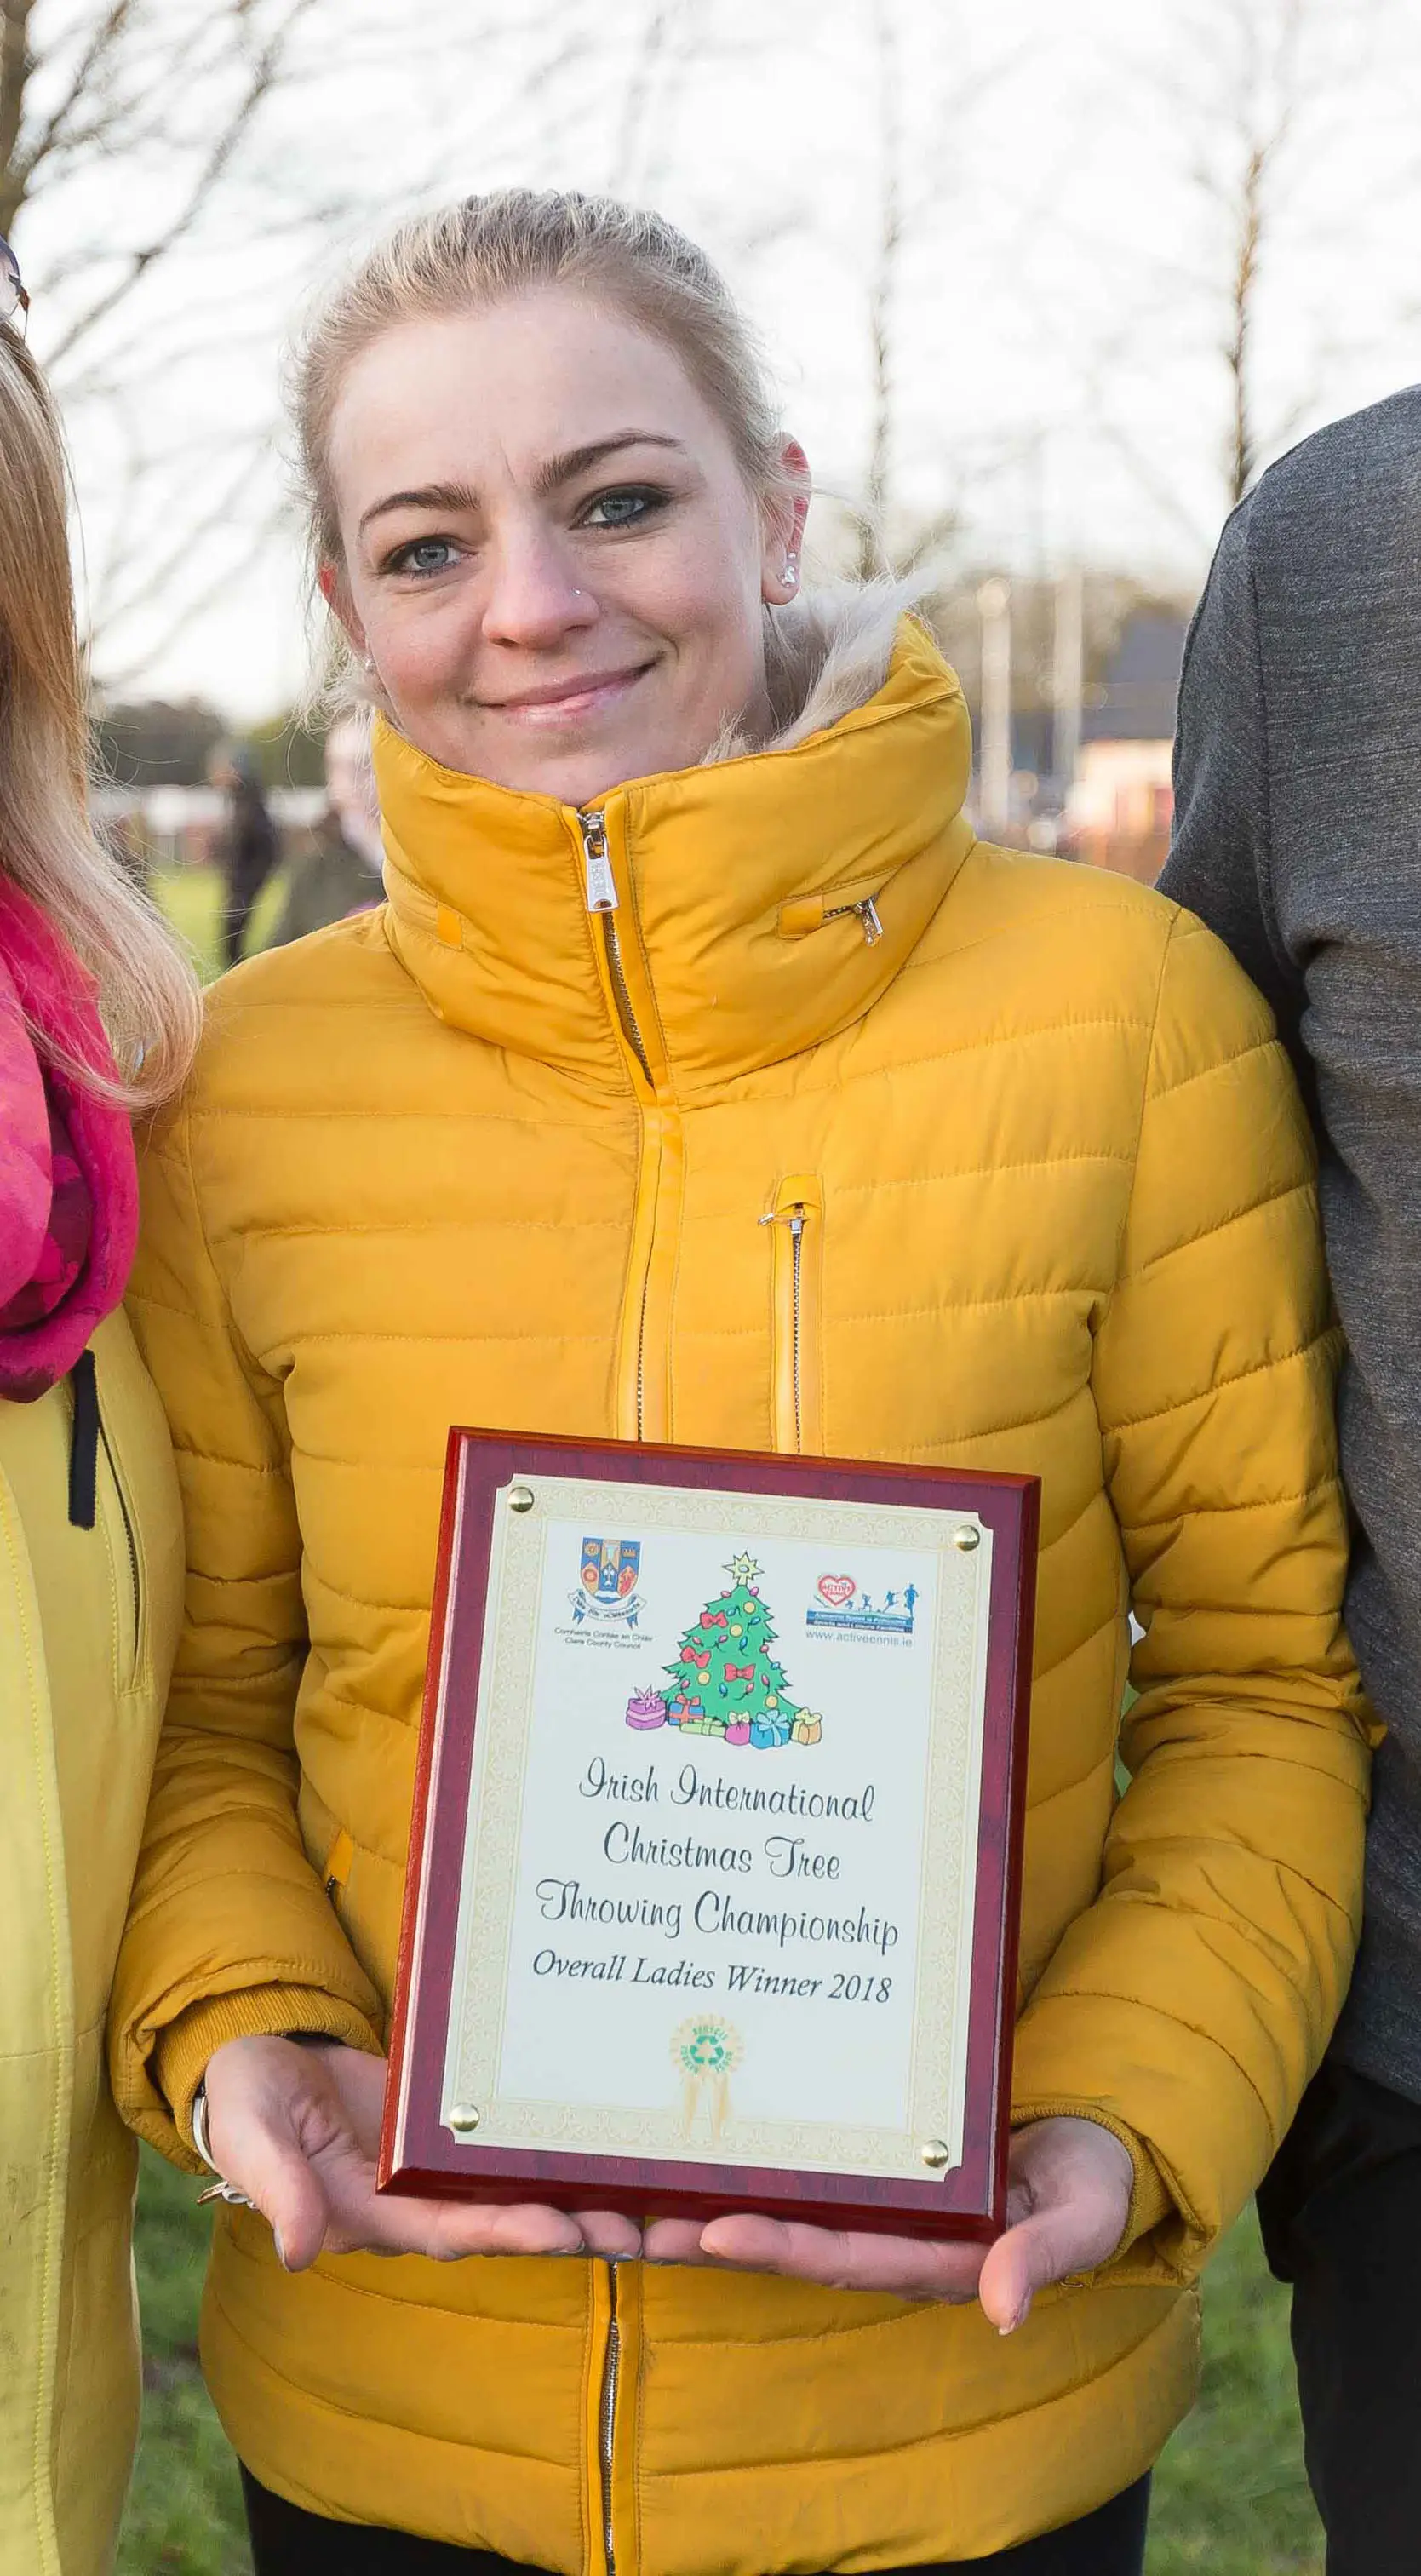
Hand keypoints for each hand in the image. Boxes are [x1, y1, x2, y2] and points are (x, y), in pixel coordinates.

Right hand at [202, 2036, 641, 2271]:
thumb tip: (301, 2252)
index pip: (450, 2232)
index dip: (506, 2233)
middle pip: (501, 2219)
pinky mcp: (449, 2121)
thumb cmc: (246, 2105)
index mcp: (371, 2212)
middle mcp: (414, 2199)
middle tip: (637, 2231)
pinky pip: (506, 2139)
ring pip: (515, 2185)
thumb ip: (281, 2191)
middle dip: (567, 2228)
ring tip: (647, 2203)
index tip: (562, 2232)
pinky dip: (551, 2146)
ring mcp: (436, 2162)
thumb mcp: (253, 2141)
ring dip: (575, 2196)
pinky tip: (604, 2138)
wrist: (257, 2056)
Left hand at [641, 2116, 1133, 2331]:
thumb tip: (1004, 2310)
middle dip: (709, 2234)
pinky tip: (683, 2152)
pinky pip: (799, 2173)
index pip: (842, 2256)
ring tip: (625, 2198)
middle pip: (787, 2240)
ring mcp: (878, 2206)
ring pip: (779, 2210)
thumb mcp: (1082, 2215)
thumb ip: (1044, 2255)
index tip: (712, 2232)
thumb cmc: (1088, 2182)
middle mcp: (891, 2238)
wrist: (1092, 2145)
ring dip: (704, 2206)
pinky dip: (741, 2169)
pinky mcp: (870, 2170)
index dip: (777, 2247)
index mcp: (934, 2256)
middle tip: (630, 2223)